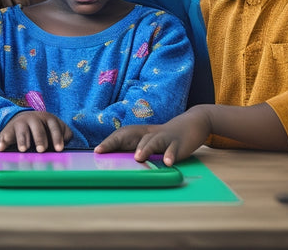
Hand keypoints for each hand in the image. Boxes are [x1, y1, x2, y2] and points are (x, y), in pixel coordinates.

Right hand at [0, 111, 72, 152]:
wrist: (22, 118)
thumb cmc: (43, 127)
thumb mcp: (53, 127)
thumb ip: (63, 134)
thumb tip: (69, 144)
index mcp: (47, 118)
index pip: (54, 126)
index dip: (57, 137)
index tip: (59, 149)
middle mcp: (33, 119)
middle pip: (37, 128)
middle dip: (40, 138)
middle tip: (42, 150)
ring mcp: (20, 123)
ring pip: (21, 130)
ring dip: (22, 140)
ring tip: (23, 149)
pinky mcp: (7, 130)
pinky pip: (4, 135)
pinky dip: (2, 141)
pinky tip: (0, 149)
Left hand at [95, 107, 211, 165]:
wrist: (191, 124)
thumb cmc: (166, 137)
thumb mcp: (150, 141)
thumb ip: (137, 149)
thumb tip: (119, 163)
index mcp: (141, 133)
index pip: (121, 135)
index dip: (109, 142)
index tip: (96, 151)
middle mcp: (150, 133)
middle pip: (131, 135)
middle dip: (116, 142)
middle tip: (104, 152)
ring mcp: (164, 137)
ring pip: (153, 141)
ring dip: (145, 149)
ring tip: (138, 158)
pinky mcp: (178, 143)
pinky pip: (173, 149)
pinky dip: (170, 154)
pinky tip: (167, 162)